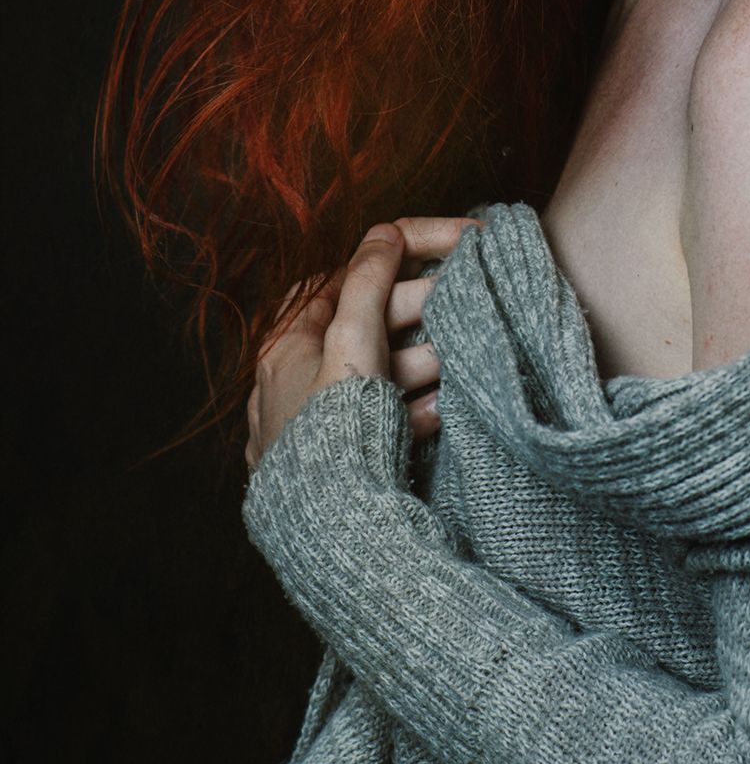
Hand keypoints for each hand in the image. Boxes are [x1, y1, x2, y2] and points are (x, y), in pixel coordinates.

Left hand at [246, 215, 482, 470]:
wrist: (331, 530)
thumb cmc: (335, 429)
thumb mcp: (354, 341)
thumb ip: (368, 282)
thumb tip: (383, 233)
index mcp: (283, 351)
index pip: (330, 285)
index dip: (381, 263)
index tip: (425, 256)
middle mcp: (288, 387)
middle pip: (356, 333)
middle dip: (410, 319)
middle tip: (452, 309)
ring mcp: (310, 430)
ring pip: (371, 380)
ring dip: (417, 365)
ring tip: (452, 364)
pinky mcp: (332, 467)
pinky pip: (373, 425)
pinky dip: (409, 412)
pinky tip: (439, 412)